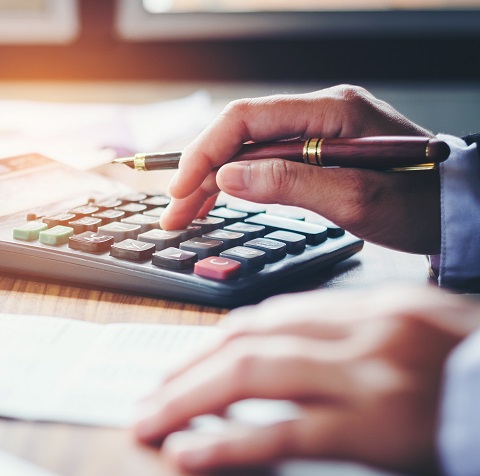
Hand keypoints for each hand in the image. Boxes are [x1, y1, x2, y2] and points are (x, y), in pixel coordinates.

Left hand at [132, 285, 479, 475]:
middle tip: (149, 396)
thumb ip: (351, 333)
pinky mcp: (374, 428)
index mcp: (369, 306)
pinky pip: (284, 433)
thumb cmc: (474, 369)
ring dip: (188, 400)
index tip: (181, 365)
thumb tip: (281, 349)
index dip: (213, 344)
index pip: (268, 318)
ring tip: (150, 423)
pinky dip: (228, 444)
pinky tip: (190, 455)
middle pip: (247, 341)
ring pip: (251, 376)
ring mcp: (368, 377)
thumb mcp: (416, 331)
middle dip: (187, 370)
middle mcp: (362, 331)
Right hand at [160, 85, 439, 254]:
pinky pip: (265, 162)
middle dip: (200, 173)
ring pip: (247, 150)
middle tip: (173, 214)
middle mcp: (320, 113)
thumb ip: (289, 184)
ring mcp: (318, 131)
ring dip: (212, 182)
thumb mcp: (355, 199)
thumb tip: (227, 178)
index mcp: (331, 111)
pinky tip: (216, 201)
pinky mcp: (318, 152)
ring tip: (185, 215)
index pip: (246, 119)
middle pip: (240, 135)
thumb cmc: (419, 204)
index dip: (205, 153)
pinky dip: (237, 184)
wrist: (458, 209)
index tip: (181, 190)